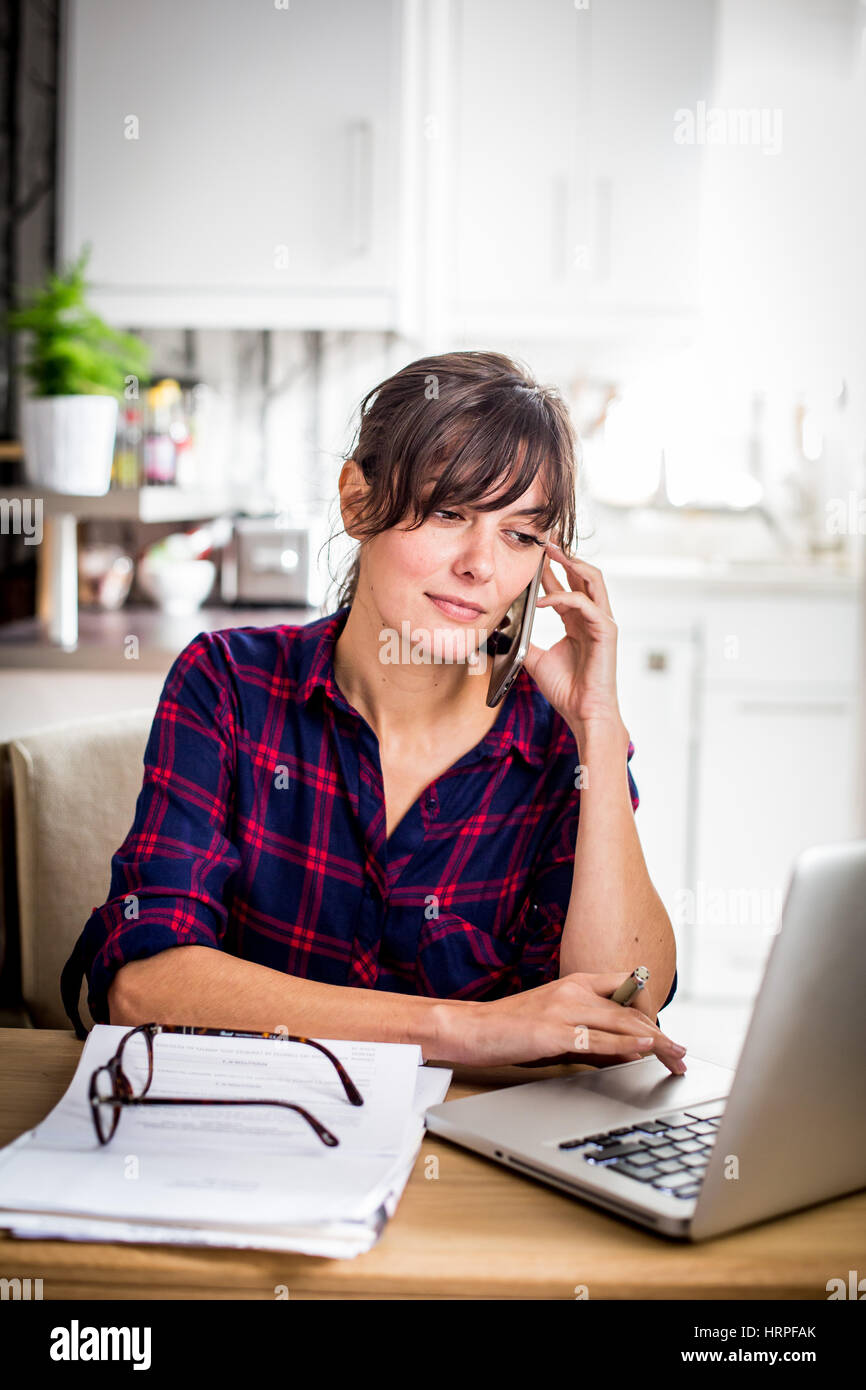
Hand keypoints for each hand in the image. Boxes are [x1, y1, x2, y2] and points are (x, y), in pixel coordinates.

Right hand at [438, 972, 686, 1071]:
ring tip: (675, 1056)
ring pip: (621, 1024)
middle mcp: (574, 991)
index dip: (652, 1013)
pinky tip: (644, 1049)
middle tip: (682, 1056)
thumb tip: (625, 1051)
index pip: (627, 990)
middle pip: (630, 1012)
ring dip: (654, 1042)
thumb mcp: (557, 1020)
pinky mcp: (553, 1032)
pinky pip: (597, 1039)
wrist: (473, 1027)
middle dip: (661, 1036)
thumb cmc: (512, 1026)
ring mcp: (564, 1010)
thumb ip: (590, 1030)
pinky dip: (625, 1045)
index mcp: (577, 981)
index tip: (669, 1036)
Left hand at [521, 540, 623, 729]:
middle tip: (545, 539)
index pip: (565, 584)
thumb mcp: (535, 659)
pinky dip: (562, 597)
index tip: (533, 552)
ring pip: (592, 579)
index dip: (550, 567)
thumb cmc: (566, 689)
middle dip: (563, 554)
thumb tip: (501, 630)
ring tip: (550, 552)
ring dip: (571, 562)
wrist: (583, 712)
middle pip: (582, 573)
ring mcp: (602, 622)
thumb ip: (523, 641)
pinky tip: (541, 600)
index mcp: (577, 621)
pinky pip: (584, 603)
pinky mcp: (606, 630)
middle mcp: (592, 617)